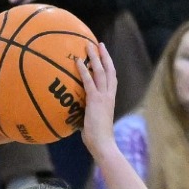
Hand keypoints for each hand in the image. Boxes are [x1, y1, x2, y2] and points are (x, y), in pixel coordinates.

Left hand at [76, 41, 119, 155]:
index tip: (105, 56)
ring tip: (89, 45)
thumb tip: (77, 112)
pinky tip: (78, 61)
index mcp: (110, 99)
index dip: (109, 66)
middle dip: (104, 56)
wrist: (103, 144)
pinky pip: (88, 81)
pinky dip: (83, 70)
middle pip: (109, 70)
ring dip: (95, 57)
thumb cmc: (97, 138)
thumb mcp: (92, 121)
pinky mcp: (95, 100)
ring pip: (101, 72)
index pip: (111, 79)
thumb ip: (87, 113)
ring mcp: (103, 97)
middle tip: (98, 44)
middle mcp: (109, 95)